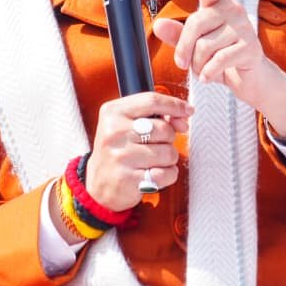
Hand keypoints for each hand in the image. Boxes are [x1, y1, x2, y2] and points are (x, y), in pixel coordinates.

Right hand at [84, 90, 191, 210]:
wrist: (98, 184)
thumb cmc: (117, 151)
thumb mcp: (126, 124)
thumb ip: (155, 116)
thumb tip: (183, 117)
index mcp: (113, 112)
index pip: (151, 101)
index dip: (174, 105)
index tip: (187, 110)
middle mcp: (114, 132)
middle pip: (164, 129)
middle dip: (168, 139)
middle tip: (155, 145)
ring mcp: (121, 156)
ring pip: (169, 153)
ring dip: (167, 159)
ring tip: (151, 162)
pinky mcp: (129, 179)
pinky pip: (166, 174)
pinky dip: (167, 175)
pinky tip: (153, 174)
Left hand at [153, 0, 285, 131]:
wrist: (250, 78)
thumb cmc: (221, 56)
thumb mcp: (196, 45)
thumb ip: (178, 35)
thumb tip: (158, 25)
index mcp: (218, 4)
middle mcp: (233, 10)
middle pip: (196, 24)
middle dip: (184, 49)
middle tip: (182, 64)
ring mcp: (244, 28)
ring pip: (205, 46)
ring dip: (197, 65)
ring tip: (202, 70)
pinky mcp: (250, 47)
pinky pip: (219, 60)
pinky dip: (208, 73)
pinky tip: (208, 77)